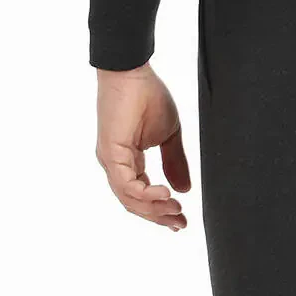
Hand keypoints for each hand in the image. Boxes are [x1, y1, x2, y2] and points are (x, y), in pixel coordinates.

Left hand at [95, 63, 190, 230]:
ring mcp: (111, 162)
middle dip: (159, 217)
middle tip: (181, 223)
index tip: (181, 221)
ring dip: (154, 209)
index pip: (142, 196)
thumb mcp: (169, 134)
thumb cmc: (148, 95)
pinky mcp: (111, 154)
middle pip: (135, 204)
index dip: (161, 211)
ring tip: (176, 210)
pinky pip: (126, 185)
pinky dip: (145, 194)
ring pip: (129, 199)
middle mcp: (116, 166)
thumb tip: (184, 191)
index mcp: (128, 161)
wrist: (133, 71)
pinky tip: (165, 194)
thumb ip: (175, 161)